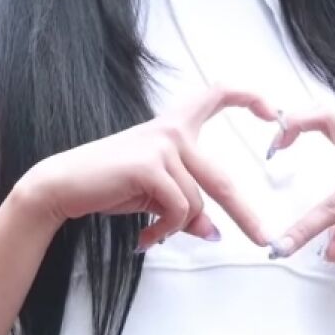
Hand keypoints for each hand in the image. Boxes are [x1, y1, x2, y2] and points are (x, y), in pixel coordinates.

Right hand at [18, 84, 279, 250]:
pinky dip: (165, 231)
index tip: (272, 112)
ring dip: (175, 228)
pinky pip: (178, 209)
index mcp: (174, 127)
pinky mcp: (151, 165)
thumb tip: (213, 229)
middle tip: (263, 238)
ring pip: (195, 203)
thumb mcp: (154, 196)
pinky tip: (145, 237)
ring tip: (152, 236)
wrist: (62, 186)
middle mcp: (172, 130)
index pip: (216, 95)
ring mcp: (163, 146)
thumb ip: (185, 205)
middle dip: (245, 214)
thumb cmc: (107, 186)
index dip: (248, 98)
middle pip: (221, 178)